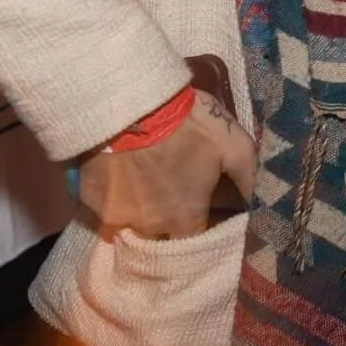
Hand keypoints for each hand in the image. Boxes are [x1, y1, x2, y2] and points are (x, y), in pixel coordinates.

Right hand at [76, 92, 256, 239]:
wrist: (133, 103)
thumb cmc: (190, 126)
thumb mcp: (236, 146)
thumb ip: (248, 179)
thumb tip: (258, 202)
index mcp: (183, 219)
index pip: (194, 241)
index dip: (200, 226)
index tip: (203, 210)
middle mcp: (148, 226)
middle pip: (161, 234)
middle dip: (170, 218)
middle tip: (175, 190)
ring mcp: (114, 215)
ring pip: (132, 221)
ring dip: (142, 207)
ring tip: (148, 181)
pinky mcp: (88, 199)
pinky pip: (107, 205)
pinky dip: (116, 194)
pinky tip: (123, 174)